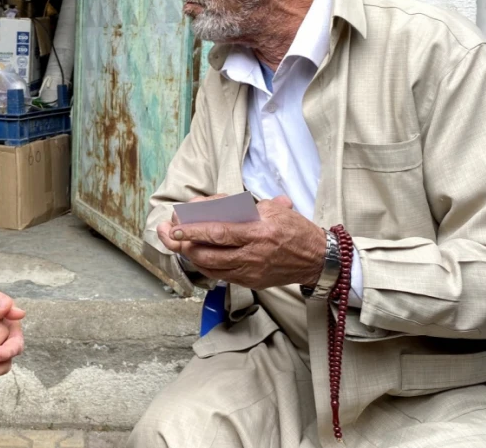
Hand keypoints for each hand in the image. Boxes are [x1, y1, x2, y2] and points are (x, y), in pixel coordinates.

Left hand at [159, 195, 324, 289]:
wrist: (318, 259)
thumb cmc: (295, 230)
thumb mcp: (274, 209)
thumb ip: (243, 205)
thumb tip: (213, 202)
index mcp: (258, 232)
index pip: (218, 232)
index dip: (193, 231)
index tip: (175, 226)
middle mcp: (252, 255)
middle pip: (207, 254)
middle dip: (182, 244)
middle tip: (167, 233)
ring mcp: (250, 272)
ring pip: (209, 267)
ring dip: (190, 255)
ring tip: (178, 242)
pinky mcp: (250, 282)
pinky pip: (220, 275)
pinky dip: (204, 265)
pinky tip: (196, 254)